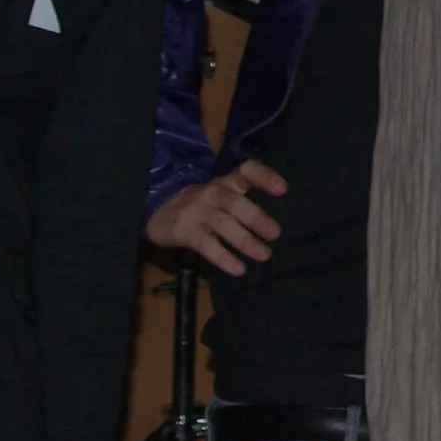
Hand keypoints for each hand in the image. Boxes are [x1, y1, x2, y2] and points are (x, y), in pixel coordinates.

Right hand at [145, 158, 286, 277]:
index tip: (282, 188)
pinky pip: (206, 245)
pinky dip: (223, 257)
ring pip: (223, 224)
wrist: (158, 210)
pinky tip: (238, 269)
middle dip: (256, 217)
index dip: (264, 177)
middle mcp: (214, 193)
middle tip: (276, 233)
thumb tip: (278, 222)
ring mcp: (198, 212)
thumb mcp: (223, 194)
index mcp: (227, 182)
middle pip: (235, 202)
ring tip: (264, 255)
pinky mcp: (185, 232)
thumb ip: (246, 200)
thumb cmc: (203, 204)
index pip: (246, 171)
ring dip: (244, 240)